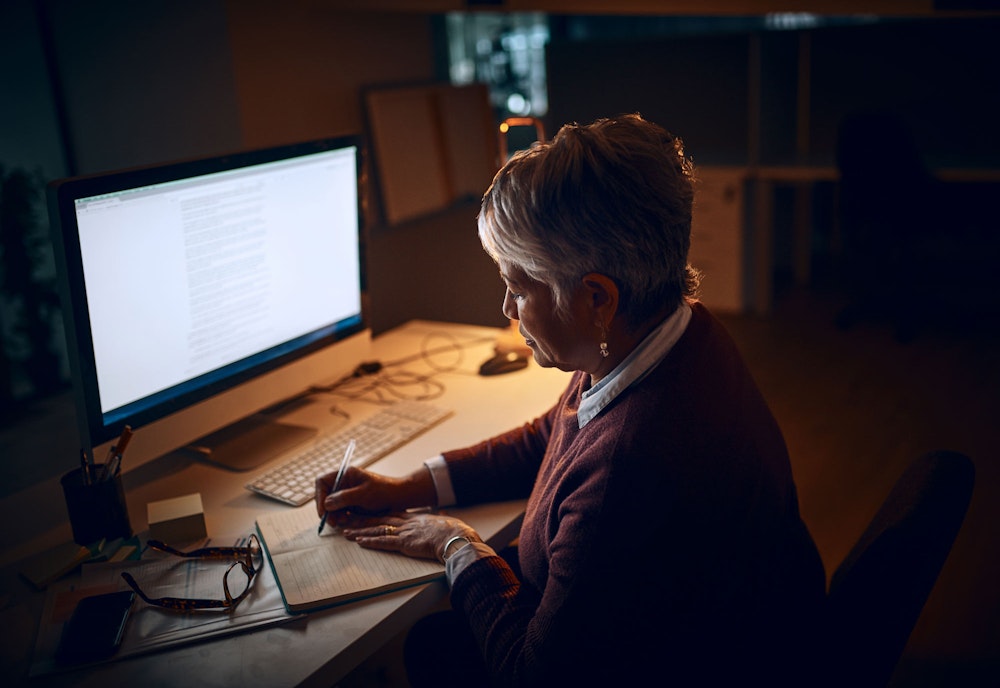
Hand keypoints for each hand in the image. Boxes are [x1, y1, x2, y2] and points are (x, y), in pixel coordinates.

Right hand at [314, 464, 436, 521]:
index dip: (319, 496)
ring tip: (341, 522)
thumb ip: (344, 498)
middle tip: (331, 522)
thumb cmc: (384, 491)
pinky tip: (346, 521)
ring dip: (333, 515)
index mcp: (345, 474)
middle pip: (325, 495)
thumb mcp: (364, 494)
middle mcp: (344, 483)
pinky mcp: (352, 503)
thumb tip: (327, 503)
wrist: (400, 497)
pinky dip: (340, 517)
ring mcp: (347, 493)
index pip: (323, 482)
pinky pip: (340, 510)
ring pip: (332, 505)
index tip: (324, 510)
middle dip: (326, 509)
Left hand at [341, 511, 479, 561]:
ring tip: (346, 531)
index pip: (391, 514)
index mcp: (415, 518)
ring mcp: (404, 533)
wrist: (455, 537)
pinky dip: (370, 542)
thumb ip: (440, 518)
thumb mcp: (446, 521)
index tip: (365, 511)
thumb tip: (443, 515)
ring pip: (377, 530)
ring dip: (360, 531)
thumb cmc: (454, 532)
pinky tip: (359, 541)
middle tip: (347, 517)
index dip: (377, 513)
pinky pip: (383, 542)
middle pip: (379, 519)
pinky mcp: (404, 544)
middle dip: (362, 519)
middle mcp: (406, 523)